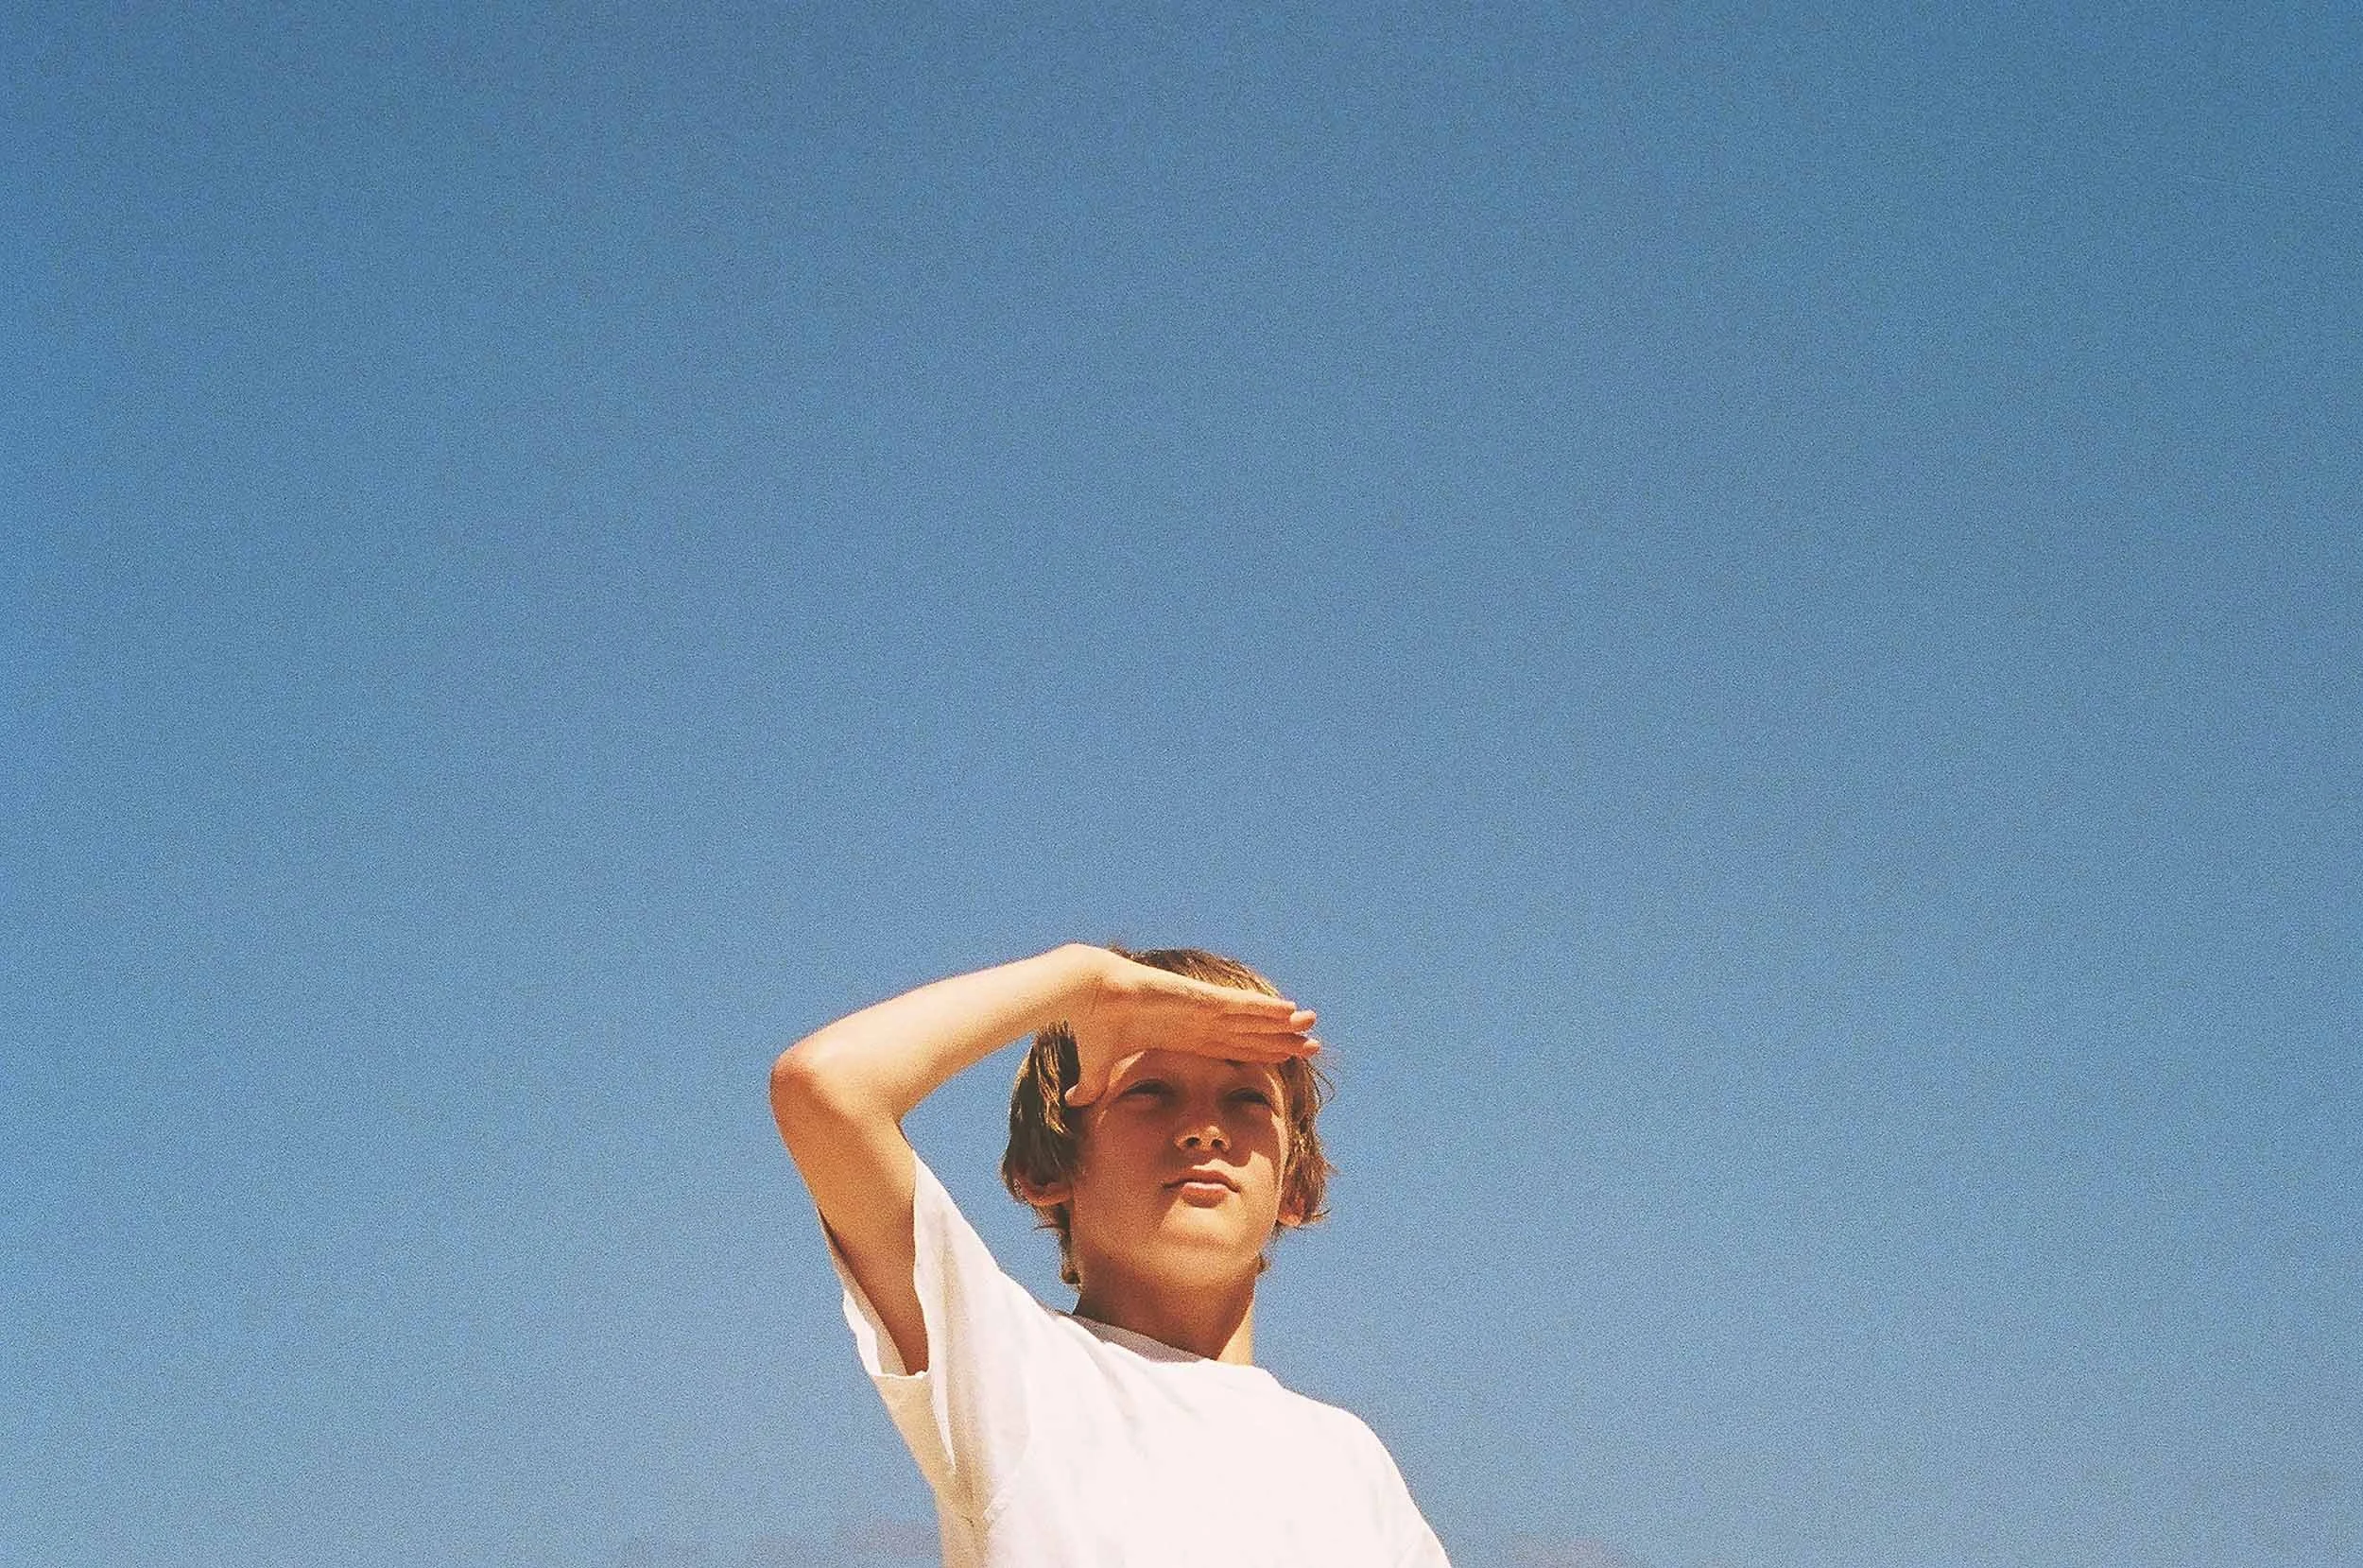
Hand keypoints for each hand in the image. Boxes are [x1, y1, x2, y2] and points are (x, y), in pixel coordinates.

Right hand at [1061, 950, 1318, 1107]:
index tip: (1280, 1060)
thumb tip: (1073, 1103)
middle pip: (1248, 1034)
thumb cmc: (1091, 1025)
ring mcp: (1200, 1009)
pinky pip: (1239, 1006)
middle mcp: (1197, 1022)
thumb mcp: (1099, 1064)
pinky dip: (1265, 1009)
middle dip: (1280, 1041)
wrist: (1084, 994)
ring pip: (1251, 1019)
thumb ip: (1095, 1083)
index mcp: (1181, 1037)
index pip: (1227, 1048)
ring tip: (1312, 1026)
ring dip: (1282, 1024)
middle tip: (1312, 1047)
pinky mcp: (1198, 999)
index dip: (1255, 1053)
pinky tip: (1290, 1012)